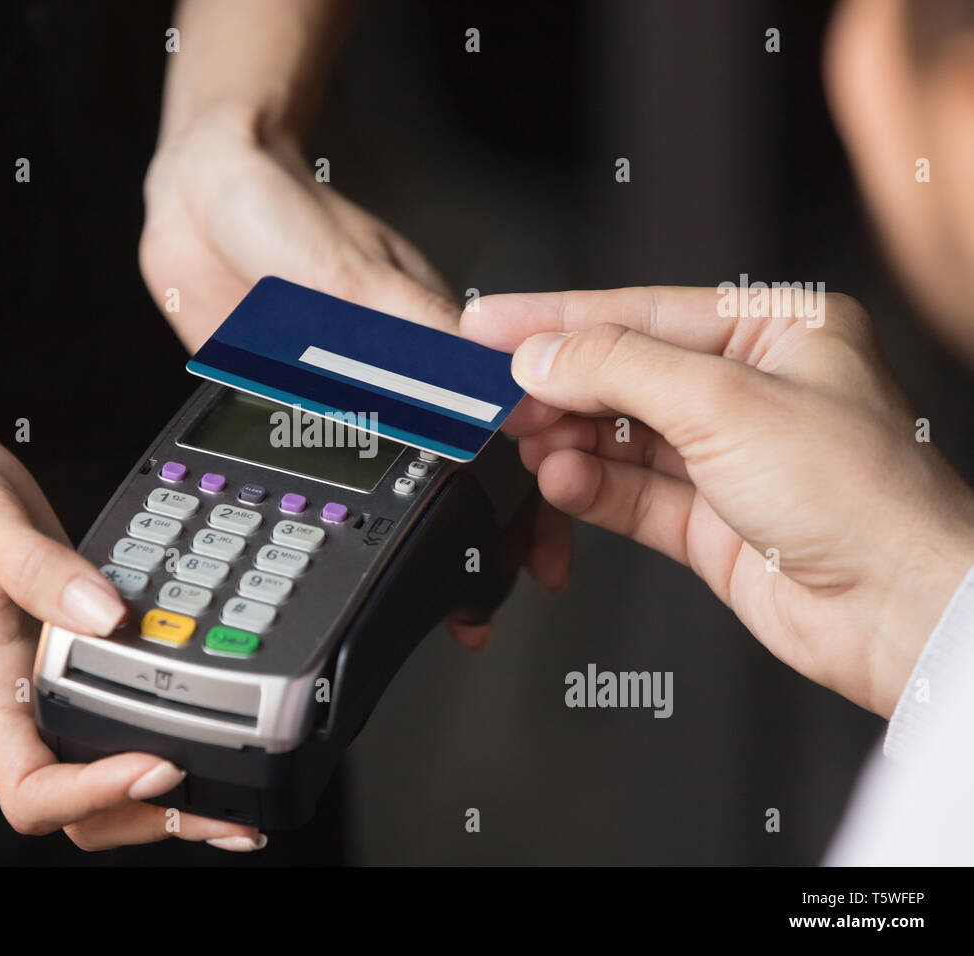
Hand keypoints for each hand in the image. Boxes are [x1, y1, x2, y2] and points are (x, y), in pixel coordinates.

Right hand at [0, 413, 266, 851]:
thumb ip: (43, 572)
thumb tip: (108, 616)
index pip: (32, 789)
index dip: (94, 795)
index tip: (152, 765)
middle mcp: (23, 692)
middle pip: (81, 801)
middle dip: (150, 815)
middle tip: (225, 813)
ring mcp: (52, 669)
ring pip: (106, 756)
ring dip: (167, 784)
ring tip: (233, 788)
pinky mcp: (78, 635)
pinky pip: (125, 692)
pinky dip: (167, 711)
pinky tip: (212, 702)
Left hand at [141, 103, 508, 648]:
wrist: (196, 196)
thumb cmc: (279, 207)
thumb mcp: (351, 270)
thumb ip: (410, 329)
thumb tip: (482, 383)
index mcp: (429, 336)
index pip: (501, 419)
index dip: (532, 479)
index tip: (544, 540)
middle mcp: (396, 370)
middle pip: (457, 462)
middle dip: (486, 532)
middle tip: (493, 599)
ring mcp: (348, 390)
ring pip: (397, 475)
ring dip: (420, 531)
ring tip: (445, 594)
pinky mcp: (297, 401)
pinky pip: (328, 462)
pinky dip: (350, 503)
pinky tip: (357, 539)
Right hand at [462, 286, 973, 715]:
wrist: (901, 614)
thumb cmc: (865, 500)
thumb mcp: (728, 404)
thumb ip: (620, 370)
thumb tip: (541, 356)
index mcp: (780, 330)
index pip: (643, 311)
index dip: (558, 318)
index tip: (491, 324)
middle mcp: (753, 389)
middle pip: (624, 373)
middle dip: (558, 385)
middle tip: (494, 392)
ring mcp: (729, 459)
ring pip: (620, 436)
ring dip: (568, 439)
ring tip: (525, 440)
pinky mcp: (711, 521)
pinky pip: (630, 493)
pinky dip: (589, 486)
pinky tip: (559, 480)